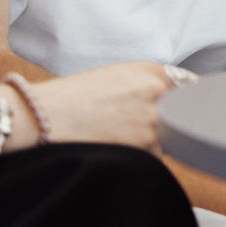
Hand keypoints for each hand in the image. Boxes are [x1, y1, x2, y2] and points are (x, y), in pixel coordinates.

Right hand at [30, 61, 178, 151]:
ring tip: (118, 135)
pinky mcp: (145, 148)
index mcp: (151, 71)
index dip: (176, 100)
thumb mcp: (114, 76)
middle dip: (165, 119)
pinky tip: (115, 146)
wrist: (41, 118)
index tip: (174, 108)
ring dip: (151, 139)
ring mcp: (153, 121)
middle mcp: (158, 92)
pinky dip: (139, 155)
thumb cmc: (70, 97)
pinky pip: (153, 155)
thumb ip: (145, 84)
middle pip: (178, 111)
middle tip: (134, 125)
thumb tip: (166, 98)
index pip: (184, 86)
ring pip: (167, 136)